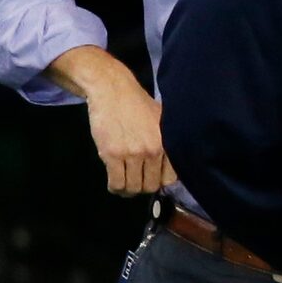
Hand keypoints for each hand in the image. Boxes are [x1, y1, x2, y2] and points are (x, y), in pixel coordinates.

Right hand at [81, 72, 174, 195]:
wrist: (112, 91)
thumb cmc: (137, 104)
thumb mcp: (162, 122)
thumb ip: (166, 143)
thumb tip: (168, 166)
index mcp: (167, 144)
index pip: (169, 179)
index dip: (159, 182)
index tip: (150, 179)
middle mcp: (153, 151)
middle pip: (151, 186)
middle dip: (142, 188)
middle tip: (134, 183)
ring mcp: (133, 154)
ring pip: (133, 187)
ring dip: (127, 191)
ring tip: (123, 184)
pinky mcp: (113, 155)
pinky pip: (117, 183)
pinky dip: (115, 188)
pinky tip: (113, 184)